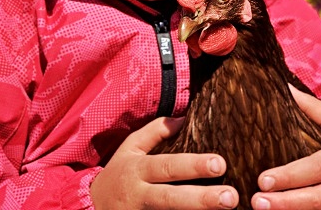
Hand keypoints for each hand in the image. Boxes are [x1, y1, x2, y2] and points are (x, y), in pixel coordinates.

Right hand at [90, 117, 238, 208]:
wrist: (89, 207)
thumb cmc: (118, 173)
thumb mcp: (130, 148)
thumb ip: (154, 132)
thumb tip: (182, 119)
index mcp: (138, 170)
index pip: (167, 166)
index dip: (193, 165)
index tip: (220, 163)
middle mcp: (139, 195)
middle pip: (171, 198)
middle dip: (202, 199)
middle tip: (231, 197)